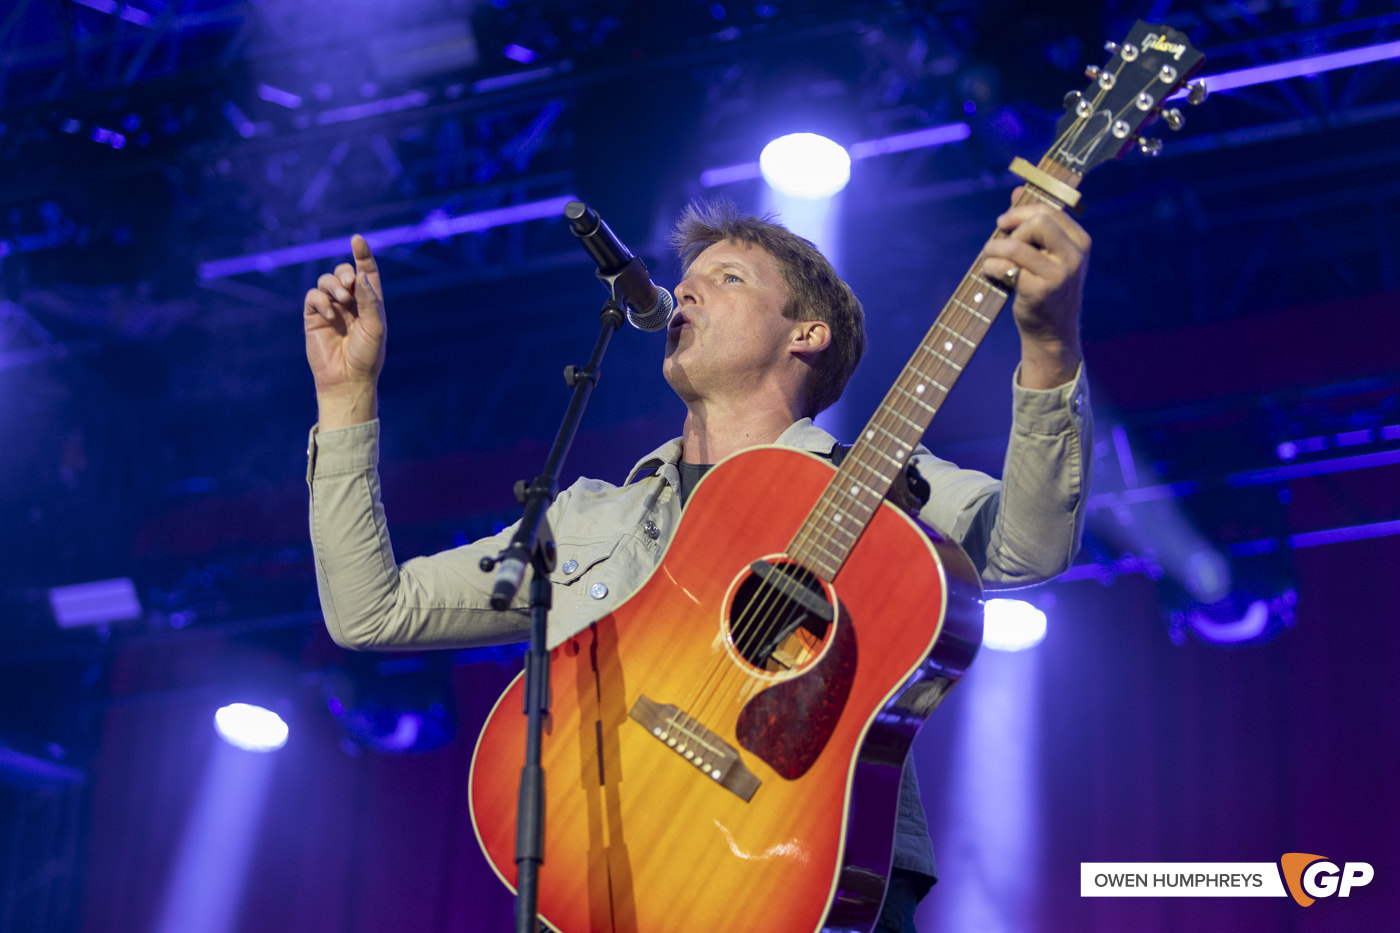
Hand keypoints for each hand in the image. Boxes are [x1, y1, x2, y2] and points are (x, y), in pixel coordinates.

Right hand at [304, 235, 384, 427]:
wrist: (347, 379)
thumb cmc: (367, 355)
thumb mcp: (375, 327)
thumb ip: (368, 300)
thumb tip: (358, 276)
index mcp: (370, 302)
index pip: (366, 272)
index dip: (362, 254)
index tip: (357, 239)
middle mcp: (351, 302)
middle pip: (344, 272)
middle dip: (345, 273)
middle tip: (350, 286)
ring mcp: (331, 308)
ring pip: (326, 281)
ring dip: (333, 286)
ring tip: (340, 301)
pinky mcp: (314, 317)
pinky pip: (313, 297)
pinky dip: (321, 301)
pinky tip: (330, 315)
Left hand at [980, 189, 1089, 388]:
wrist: (1052, 331)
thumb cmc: (1045, 287)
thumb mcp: (1045, 253)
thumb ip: (1032, 221)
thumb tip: (1017, 191)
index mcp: (1079, 241)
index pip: (1049, 211)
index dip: (1020, 213)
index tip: (1004, 222)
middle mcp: (1074, 256)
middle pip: (1037, 222)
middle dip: (1010, 229)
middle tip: (996, 243)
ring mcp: (1059, 274)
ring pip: (1018, 245)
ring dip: (994, 249)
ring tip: (988, 258)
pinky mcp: (1040, 291)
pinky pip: (1006, 267)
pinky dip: (992, 267)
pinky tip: (991, 273)